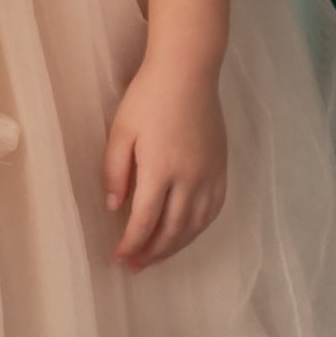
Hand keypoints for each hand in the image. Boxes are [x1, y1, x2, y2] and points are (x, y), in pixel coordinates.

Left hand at [102, 60, 228, 271]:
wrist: (188, 71)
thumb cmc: (148, 97)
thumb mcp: (121, 131)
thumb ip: (114, 171)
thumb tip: (114, 207)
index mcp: (161, 169)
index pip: (145, 221)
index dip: (132, 244)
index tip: (120, 258)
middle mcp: (190, 178)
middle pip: (173, 230)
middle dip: (152, 253)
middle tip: (135, 266)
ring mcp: (210, 174)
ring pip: (195, 224)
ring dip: (176, 246)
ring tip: (157, 256)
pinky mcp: (221, 167)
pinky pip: (214, 209)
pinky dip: (199, 228)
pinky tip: (186, 233)